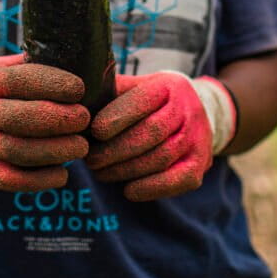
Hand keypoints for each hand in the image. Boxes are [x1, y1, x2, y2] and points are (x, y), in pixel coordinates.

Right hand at [0, 54, 89, 191]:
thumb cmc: (8, 87)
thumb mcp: (16, 65)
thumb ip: (42, 63)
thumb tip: (85, 59)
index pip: (21, 80)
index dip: (53, 85)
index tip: (79, 89)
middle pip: (18, 118)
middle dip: (57, 120)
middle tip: (84, 119)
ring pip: (16, 151)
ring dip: (53, 151)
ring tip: (81, 147)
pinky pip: (10, 179)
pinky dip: (38, 181)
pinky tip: (62, 174)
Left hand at [85, 72, 236, 201]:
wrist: (196, 112)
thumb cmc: (152, 102)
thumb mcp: (136, 86)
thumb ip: (110, 91)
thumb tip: (75, 103)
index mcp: (168, 86)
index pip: (143, 100)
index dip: (117, 117)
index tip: (94, 131)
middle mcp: (187, 109)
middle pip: (151, 133)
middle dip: (116, 150)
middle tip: (91, 160)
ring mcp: (198, 137)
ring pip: (161, 157)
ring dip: (126, 170)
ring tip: (101, 174)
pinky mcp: (201, 163)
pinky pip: (178, 180)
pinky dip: (151, 188)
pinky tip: (128, 190)